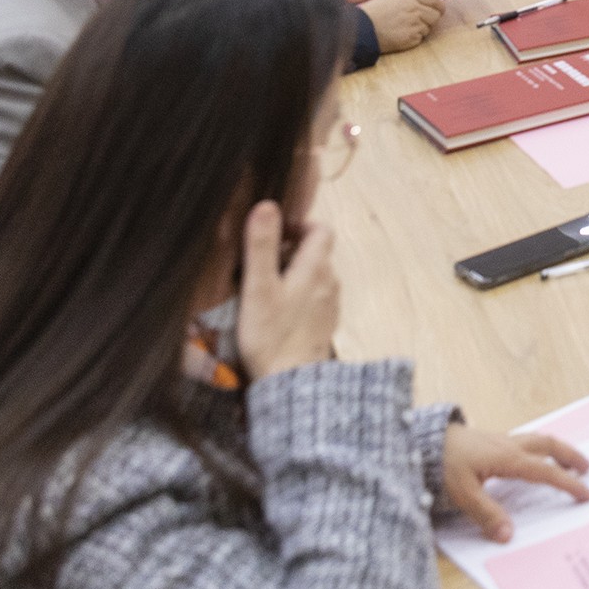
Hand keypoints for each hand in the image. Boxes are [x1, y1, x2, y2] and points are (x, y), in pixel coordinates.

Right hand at [236, 199, 339, 380]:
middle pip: (315, 252)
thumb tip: (267, 205)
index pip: (321, 229)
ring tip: (262, 291)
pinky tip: (274, 313)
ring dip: (291, 275)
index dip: (298, 225)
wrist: (291, 384)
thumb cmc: (271, 334)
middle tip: (258, 266)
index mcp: (317, 267)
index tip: (273, 236)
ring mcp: (329, 304)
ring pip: (313, 276)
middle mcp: (330, 282)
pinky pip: (312, 298)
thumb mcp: (259, 286)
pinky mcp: (323, 324)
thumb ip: (262, 245)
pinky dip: (296, 296)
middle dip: (289, 251)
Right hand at [361, 0, 443, 53]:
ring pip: (429, 27)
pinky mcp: (412, 38)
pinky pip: (420, 38)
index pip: (435, 0)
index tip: (438, 9)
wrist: (364, 27)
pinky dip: (414, 37)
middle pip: (436, 15)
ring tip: (405, 27)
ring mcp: (415, 24)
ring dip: (421, 28)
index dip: (439, 6)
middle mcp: (415, 9)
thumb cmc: (376, 11)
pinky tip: (402, 34)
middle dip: (431, 18)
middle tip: (422, 21)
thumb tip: (426, 2)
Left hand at [441, 425, 588, 542]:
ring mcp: (500, 440)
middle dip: (570, 455)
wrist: (421, 439)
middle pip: (549, 445)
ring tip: (567, 460)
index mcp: (508, 458)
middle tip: (587, 468)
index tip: (585, 493)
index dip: (568, 483)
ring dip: (557, 449)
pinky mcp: (490, 441)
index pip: (546, 471)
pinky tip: (532, 457)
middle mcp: (509, 445)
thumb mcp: (462, 494)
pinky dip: (539, 448)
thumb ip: (487, 514)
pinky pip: (524, 441)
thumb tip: (508, 534)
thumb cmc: (440, 463)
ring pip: (537, 439)